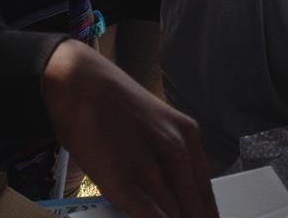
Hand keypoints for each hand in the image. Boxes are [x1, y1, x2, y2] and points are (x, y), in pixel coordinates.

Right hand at [43, 39, 216, 217]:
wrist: (81, 83)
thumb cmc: (113, 105)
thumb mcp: (156, 126)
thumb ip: (169, 158)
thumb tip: (174, 194)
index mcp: (189, 136)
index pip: (207, 195)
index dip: (205, 216)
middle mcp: (177, 151)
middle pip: (194, 210)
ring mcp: (151, 168)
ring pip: (176, 216)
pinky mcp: (124, 182)